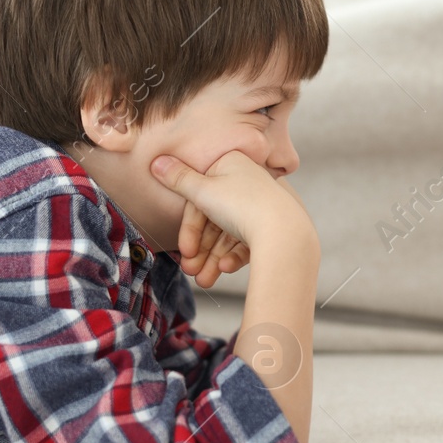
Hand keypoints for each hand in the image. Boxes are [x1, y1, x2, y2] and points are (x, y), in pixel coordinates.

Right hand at [176, 173, 312, 286]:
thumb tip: (157, 161)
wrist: (286, 232)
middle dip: (201, 249)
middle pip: (215, 219)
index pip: (201, 198)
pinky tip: (225, 270)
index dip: (189, 228)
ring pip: (229, 235)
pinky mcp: (272, 225)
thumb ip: (178, 178)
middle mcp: (248, 182)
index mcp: (232, 165)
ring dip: (213, 259)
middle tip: (191, 272)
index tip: (184, 251)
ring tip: (205, 281)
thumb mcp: (203, 190)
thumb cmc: (243, 206)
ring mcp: (261, 205)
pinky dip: (234, 256)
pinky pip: (247, 241)